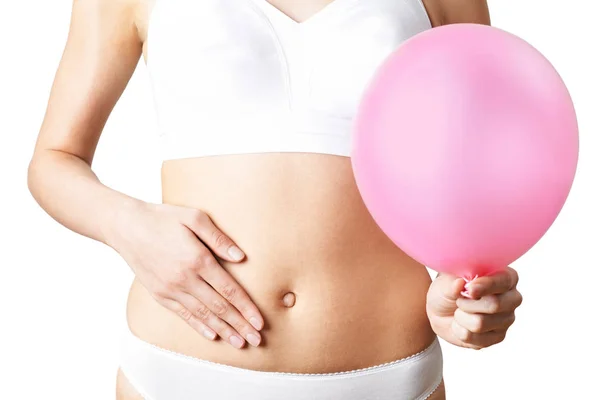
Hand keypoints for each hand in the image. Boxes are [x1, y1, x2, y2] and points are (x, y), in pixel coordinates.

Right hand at [108, 200, 263, 348]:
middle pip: (219, 307)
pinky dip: (199, 326)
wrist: (127, 227)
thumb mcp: (194, 217)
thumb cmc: (164, 218)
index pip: (229, 290)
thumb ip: (219, 238)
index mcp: (198, 260)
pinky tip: (213, 335)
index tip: (260, 321)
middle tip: (257, 339)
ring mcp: (171, 289)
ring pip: (203, 315)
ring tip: (240, 342)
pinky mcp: (160, 294)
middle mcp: (185, 279)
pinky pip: (183, 315)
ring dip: (223, 330)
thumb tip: (240, 257)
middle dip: (240, 325)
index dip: (246, 307)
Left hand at [426, 267, 521, 349]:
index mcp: (505, 277)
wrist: (440, 312)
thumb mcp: (445, 281)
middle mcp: (511, 298)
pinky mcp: (498, 337)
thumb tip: (460, 284)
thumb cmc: (448, 290)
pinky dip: (459, 330)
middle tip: (459, 300)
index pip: (504, 280)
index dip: (486, 285)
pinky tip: (461, 323)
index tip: (469, 288)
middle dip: (468, 304)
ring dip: (461, 316)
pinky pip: (475, 338)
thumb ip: (452, 282)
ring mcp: (507, 319)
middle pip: (495, 304)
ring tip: (459, 311)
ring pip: (481, 323)